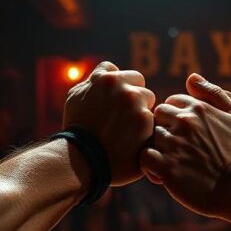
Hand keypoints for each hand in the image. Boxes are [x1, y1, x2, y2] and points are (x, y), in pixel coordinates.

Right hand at [64, 61, 155, 185]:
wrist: (82, 160)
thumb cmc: (77, 128)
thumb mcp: (75, 96)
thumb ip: (94, 80)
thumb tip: (111, 71)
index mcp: (108, 79)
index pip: (124, 74)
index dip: (120, 88)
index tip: (113, 103)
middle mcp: (125, 90)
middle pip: (140, 86)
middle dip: (134, 99)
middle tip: (121, 118)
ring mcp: (138, 107)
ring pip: (150, 103)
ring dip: (142, 113)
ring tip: (127, 130)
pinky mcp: (147, 126)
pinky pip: (154, 122)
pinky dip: (147, 130)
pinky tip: (134, 140)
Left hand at [142, 73, 230, 216]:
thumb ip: (214, 94)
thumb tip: (191, 78)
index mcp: (199, 108)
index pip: (171, 102)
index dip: (176, 118)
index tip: (185, 135)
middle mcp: (185, 122)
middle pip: (157, 116)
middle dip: (164, 130)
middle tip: (175, 149)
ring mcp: (175, 145)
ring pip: (150, 137)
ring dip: (157, 149)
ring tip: (171, 163)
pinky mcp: (167, 168)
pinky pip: (144, 158)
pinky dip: (149, 166)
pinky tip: (161, 174)